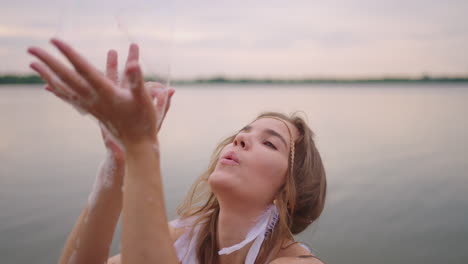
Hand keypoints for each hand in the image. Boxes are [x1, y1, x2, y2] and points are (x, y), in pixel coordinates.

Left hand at [28, 38, 174, 148]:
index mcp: (106, 93)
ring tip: (34, 65)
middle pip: (66, 78)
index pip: (84, 70)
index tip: (55, 41)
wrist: (137, 145)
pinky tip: (51, 86)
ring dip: (48, 75)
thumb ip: (137, 81)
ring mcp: (91, 106)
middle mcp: (94, 99)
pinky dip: (58, 90)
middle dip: (49, 62)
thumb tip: (132, 64)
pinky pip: (70, 98)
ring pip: (64, 88)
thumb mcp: (143, 99)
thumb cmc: (143, 121)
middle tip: (31, 48)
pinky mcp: (92, 110)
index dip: (70, 54)